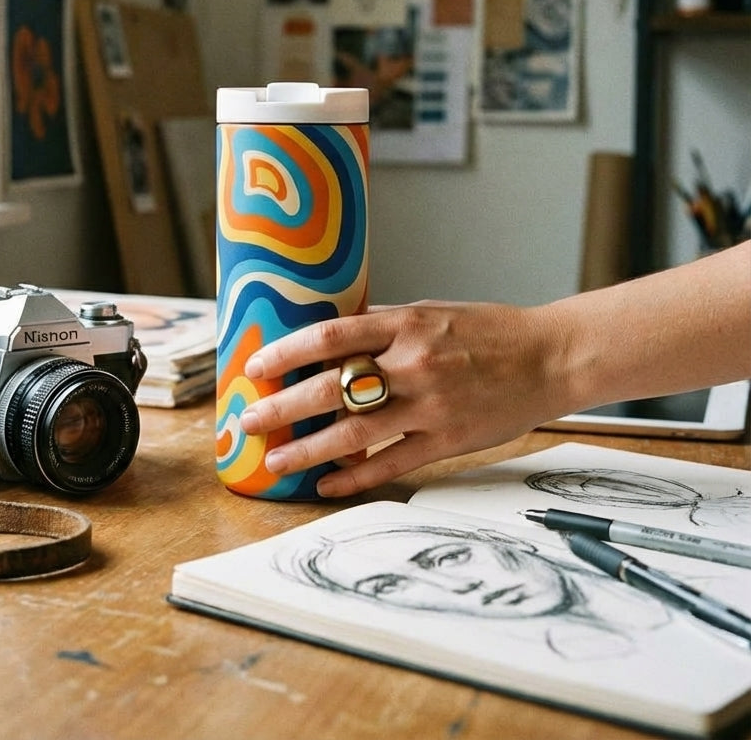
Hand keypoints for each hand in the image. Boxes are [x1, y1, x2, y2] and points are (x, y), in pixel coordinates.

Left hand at [240, 301, 571, 497]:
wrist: (550, 356)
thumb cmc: (487, 331)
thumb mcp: (431, 312)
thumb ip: (382, 325)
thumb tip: (327, 336)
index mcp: (406, 325)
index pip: (331, 336)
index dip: (287, 351)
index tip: (256, 365)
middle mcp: (414, 364)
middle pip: (333, 388)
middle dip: (282, 406)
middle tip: (248, 421)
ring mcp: (431, 405)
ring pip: (355, 434)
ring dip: (308, 450)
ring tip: (274, 460)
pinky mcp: (448, 439)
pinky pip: (392, 463)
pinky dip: (355, 478)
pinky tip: (326, 485)